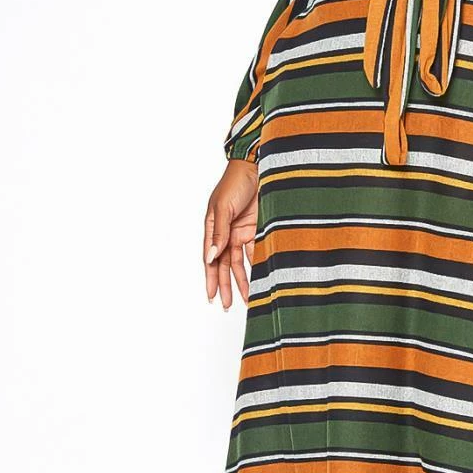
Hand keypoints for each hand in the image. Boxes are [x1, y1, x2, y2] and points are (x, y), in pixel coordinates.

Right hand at [203, 159, 259, 308]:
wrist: (257, 167)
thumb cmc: (235, 182)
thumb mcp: (223, 208)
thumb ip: (219, 233)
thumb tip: (211, 257)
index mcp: (213, 228)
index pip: (211, 259)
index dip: (211, 279)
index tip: (212, 297)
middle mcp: (226, 233)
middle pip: (225, 265)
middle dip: (226, 286)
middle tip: (227, 305)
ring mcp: (242, 232)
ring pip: (242, 263)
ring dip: (244, 280)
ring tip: (247, 298)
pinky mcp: (257, 229)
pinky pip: (257, 252)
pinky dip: (258, 265)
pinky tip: (261, 279)